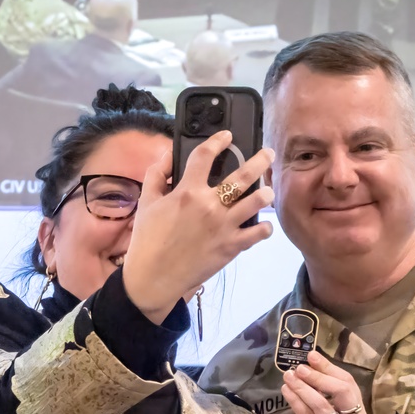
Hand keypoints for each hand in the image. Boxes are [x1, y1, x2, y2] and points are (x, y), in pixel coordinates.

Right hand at [122, 130, 273, 323]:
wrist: (153, 277)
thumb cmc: (147, 240)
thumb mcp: (146, 203)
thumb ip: (156, 175)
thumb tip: (167, 155)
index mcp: (187, 191)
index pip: (204, 155)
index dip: (218, 140)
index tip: (227, 135)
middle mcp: (209, 205)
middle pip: (242, 175)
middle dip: (259, 161)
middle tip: (268, 154)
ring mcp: (224, 226)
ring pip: (256, 201)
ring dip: (266, 193)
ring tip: (268, 190)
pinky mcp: (231, 247)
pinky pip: (258, 233)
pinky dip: (264, 228)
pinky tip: (264, 225)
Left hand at [281, 351, 366, 413]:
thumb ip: (319, 396)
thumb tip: (306, 366)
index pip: (348, 384)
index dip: (329, 368)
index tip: (312, 355)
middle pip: (343, 392)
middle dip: (320, 376)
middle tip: (300, 367)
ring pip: (322, 405)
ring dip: (304, 388)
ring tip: (289, 376)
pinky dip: (295, 401)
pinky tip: (285, 391)